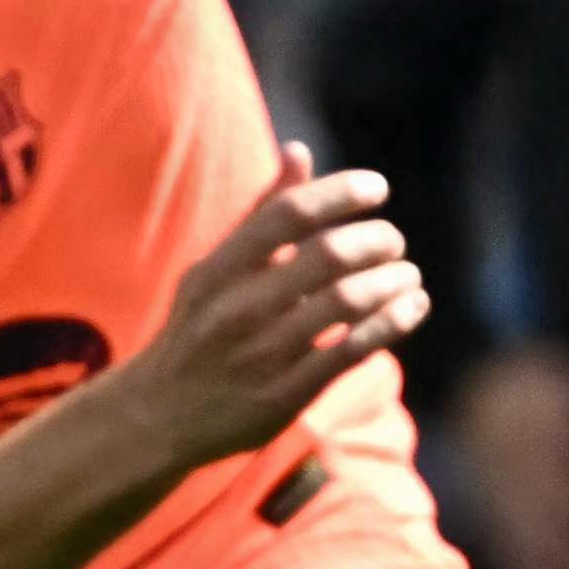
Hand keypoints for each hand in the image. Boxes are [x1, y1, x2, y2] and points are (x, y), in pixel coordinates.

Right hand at [121, 153, 429, 477]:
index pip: (289, 213)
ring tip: (408, 274)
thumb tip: (299, 152)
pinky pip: (353, 350)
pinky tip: (411, 307)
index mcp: (218, 271)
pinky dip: (392, 323)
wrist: (157, 417)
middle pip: (328, 255)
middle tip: (393, 240)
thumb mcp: (214, 271)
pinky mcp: (284, 396)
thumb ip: (260, 216)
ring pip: (348, 302)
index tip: (377, 190)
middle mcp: (237, 310)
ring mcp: (261, 355)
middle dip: (376, 240)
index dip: (341, 193)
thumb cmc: (198, 331)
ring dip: (392, 281)